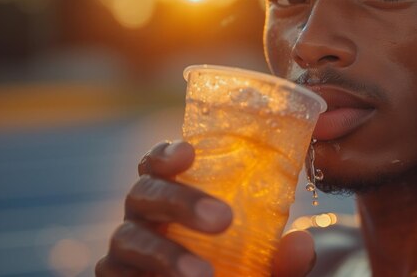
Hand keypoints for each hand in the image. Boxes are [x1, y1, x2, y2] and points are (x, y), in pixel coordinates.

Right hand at [95, 141, 314, 275]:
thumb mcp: (259, 266)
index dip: (167, 153)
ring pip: (127, 238)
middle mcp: (144, 217)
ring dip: (165, 253)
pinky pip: (115, 274)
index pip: (159, 164)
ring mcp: (125, 250)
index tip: (190, 152)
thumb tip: (301, 244)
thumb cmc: (230, 271)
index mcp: (173, 197)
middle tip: (223, 218)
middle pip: (145, 193)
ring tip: (202, 274)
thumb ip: (279, 258)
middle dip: (180, 201)